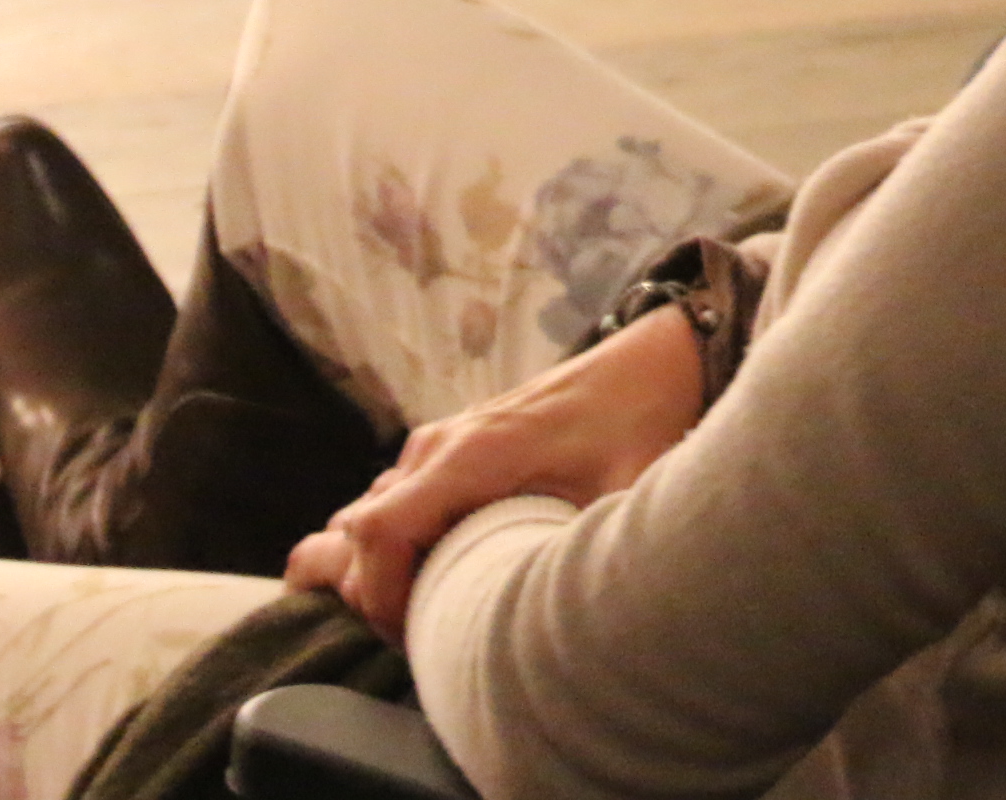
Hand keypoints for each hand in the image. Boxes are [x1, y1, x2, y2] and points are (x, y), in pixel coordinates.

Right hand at [284, 304, 705, 642]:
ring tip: (438, 614)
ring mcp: (438, 444)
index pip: (375, 533)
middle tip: (434, 639)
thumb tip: (575, 626)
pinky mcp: (449, 450)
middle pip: (357, 535)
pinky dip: (398, 548)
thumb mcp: (624, 497)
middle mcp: (438, 447)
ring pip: (368, 521)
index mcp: (470, 457)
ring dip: (386, 574)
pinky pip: (393, 505)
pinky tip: (443, 578)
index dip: (382, 598)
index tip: (420, 638)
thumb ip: (591, 552)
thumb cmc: (637, 427)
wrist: (648, 366)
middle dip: (381, 597)